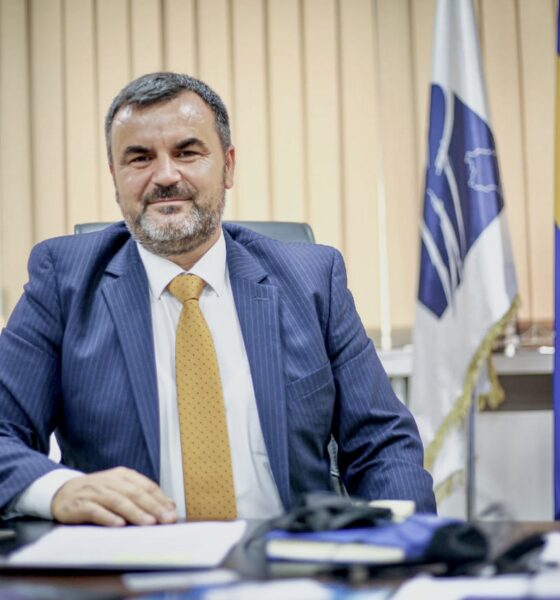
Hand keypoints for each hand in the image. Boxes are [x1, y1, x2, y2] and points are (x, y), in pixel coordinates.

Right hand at [51, 467, 176, 526]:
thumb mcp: (120, 488)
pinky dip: (108, 517)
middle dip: (153, 507)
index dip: (160, 499)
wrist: (63, 492)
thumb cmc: (97, 493)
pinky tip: (119, 525)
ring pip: (118, 501)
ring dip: (135, 512)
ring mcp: (95, 492)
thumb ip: (142, 495)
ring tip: (148, 523)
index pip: (146, 486)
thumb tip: (168, 506)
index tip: (172, 512)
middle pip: (135, 493)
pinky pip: (96, 511)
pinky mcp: (80, 505)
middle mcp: (110, 481)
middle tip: (166, 519)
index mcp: (123, 475)